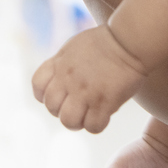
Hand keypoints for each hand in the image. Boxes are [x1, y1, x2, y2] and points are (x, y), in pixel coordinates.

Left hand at [31, 25, 149, 132]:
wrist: (129, 40)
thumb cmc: (106, 42)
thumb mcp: (73, 47)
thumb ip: (61, 64)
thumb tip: (58, 80)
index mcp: (59, 64)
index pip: (38, 86)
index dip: (45, 96)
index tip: (59, 96)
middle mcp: (67, 79)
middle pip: (52, 107)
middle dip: (62, 111)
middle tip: (78, 108)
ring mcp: (85, 92)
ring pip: (68, 121)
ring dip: (77, 122)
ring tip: (88, 116)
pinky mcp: (104, 102)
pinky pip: (93, 126)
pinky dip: (97, 125)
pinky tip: (105, 116)